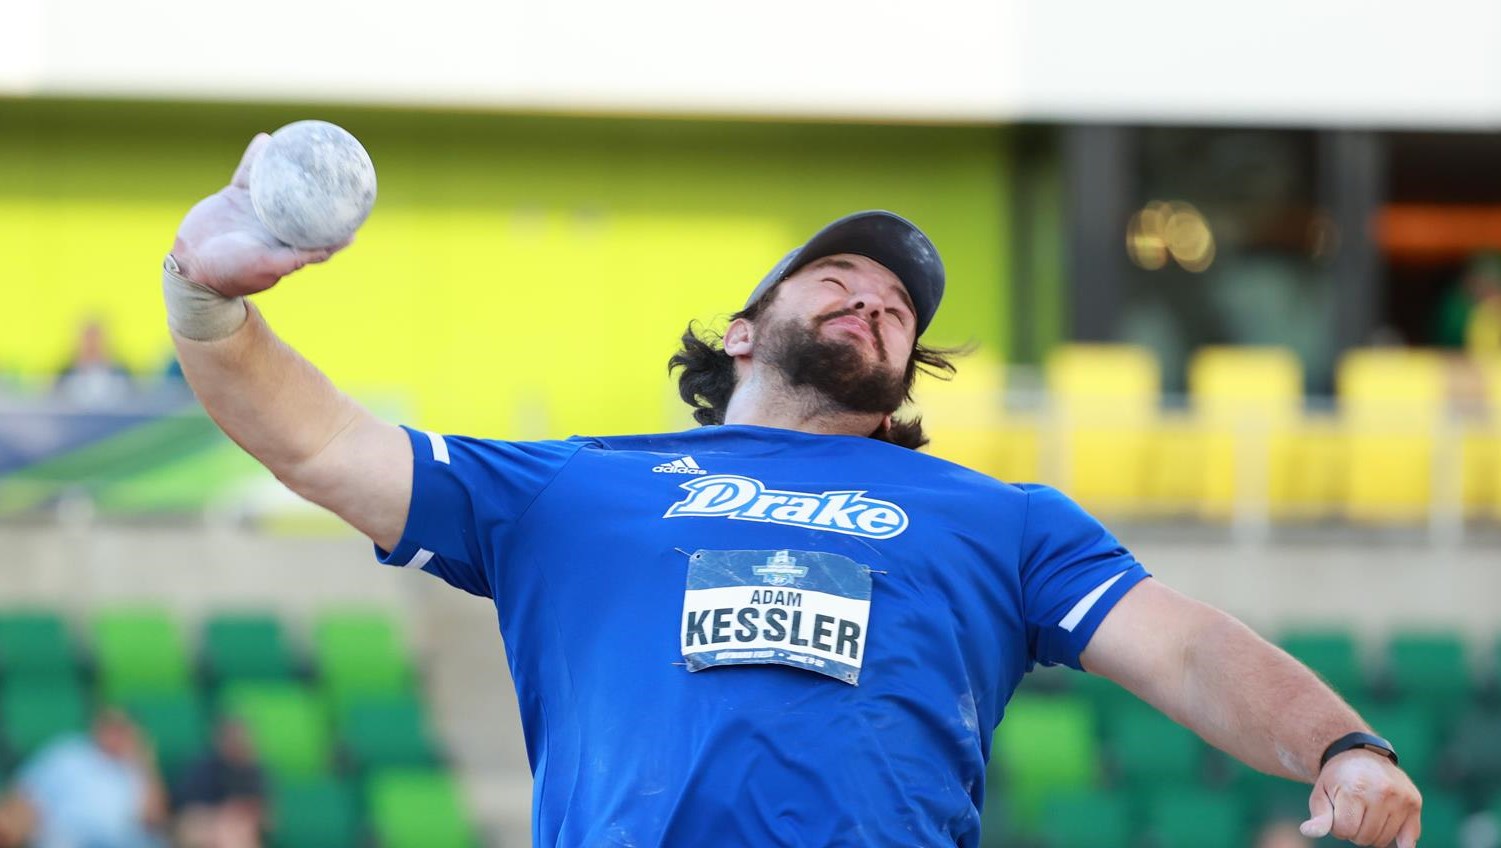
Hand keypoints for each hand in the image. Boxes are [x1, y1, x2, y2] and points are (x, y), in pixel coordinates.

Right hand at [170, 133, 349, 296]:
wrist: (191, 264)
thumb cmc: (233, 272)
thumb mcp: (269, 265)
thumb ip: (300, 256)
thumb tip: (337, 244)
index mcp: (290, 242)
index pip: (322, 230)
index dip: (340, 220)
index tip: (359, 206)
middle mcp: (277, 224)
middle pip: (303, 201)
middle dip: (318, 186)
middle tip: (335, 163)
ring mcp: (256, 209)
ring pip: (278, 182)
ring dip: (290, 164)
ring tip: (303, 143)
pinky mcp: (235, 197)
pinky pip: (249, 173)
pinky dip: (257, 157)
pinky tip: (267, 140)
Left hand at [1301, 750, 1421, 845]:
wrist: (1361, 755)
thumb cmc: (1338, 779)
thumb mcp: (1321, 793)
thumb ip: (1319, 816)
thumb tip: (1308, 831)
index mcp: (1356, 789)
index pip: (1344, 831)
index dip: (1337, 826)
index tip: (1337, 812)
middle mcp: (1382, 791)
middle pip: (1365, 837)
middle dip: (1354, 830)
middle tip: (1352, 811)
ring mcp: (1401, 797)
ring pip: (1383, 840)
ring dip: (1371, 832)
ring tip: (1366, 812)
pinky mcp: (1414, 801)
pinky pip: (1410, 837)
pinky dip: (1402, 841)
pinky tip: (1398, 841)